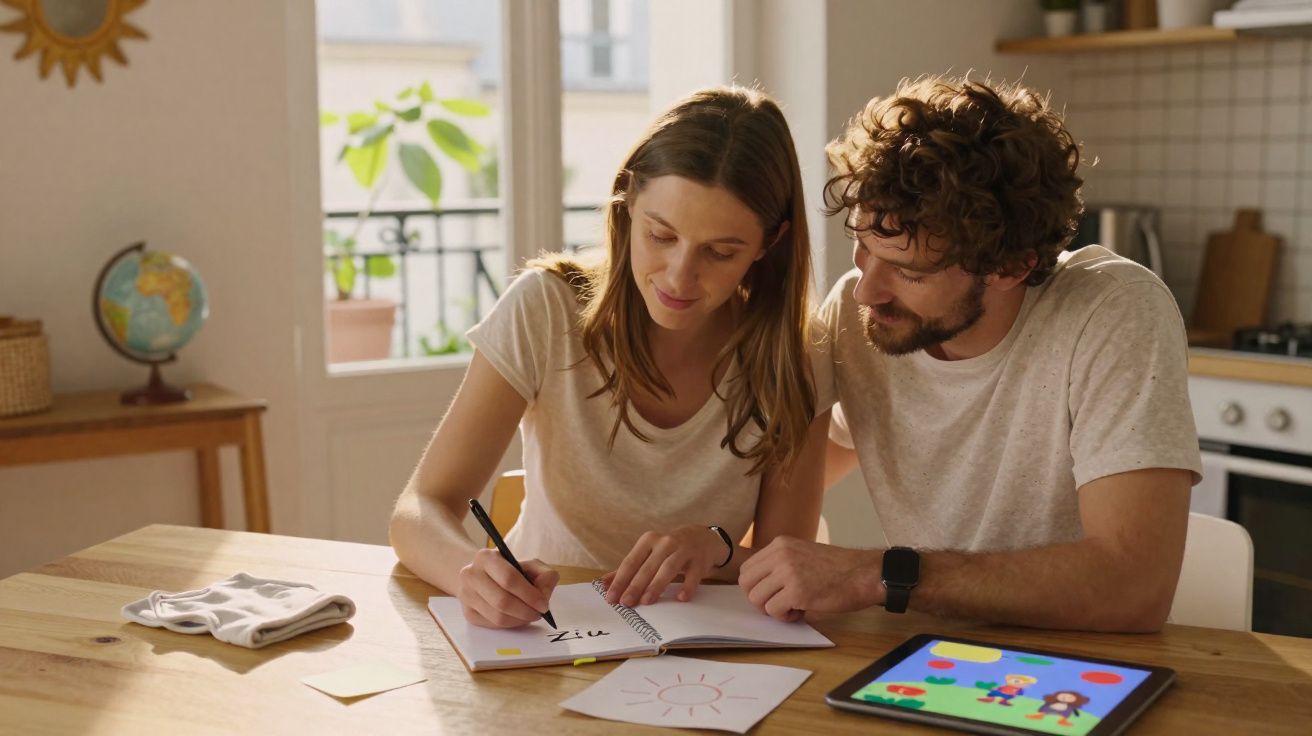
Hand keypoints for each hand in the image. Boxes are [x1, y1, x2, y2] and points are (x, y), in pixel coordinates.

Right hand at [457, 548, 559, 627]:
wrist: (484, 576)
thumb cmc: (511, 570)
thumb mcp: (530, 565)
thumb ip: (544, 575)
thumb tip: (543, 594)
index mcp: (485, 557)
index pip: (509, 579)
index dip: (529, 594)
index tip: (543, 604)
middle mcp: (470, 575)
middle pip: (502, 601)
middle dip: (525, 611)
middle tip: (539, 613)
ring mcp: (466, 595)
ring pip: (497, 617)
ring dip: (519, 620)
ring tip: (530, 615)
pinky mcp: (467, 613)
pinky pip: (492, 625)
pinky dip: (510, 624)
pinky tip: (517, 617)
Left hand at [603, 526, 729, 606]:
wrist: (702, 538)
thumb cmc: (669, 549)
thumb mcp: (648, 553)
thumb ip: (628, 569)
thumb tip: (603, 584)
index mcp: (648, 540)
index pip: (631, 562)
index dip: (620, 580)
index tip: (611, 598)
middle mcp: (665, 542)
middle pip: (647, 566)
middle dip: (635, 585)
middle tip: (626, 603)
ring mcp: (684, 550)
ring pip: (668, 568)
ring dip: (656, 585)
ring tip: (646, 601)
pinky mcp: (700, 560)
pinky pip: (693, 574)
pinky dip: (687, 586)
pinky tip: (681, 598)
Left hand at [738, 537, 883, 620]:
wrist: (864, 574)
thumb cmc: (838, 568)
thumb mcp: (803, 554)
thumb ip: (780, 563)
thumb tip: (759, 584)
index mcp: (780, 544)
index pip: (747, 568)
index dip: (756, 586)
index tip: (772, 593)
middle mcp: (780, 554)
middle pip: (746, 583)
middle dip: (759, 599)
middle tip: (779, 604)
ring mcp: (787, 572)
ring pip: (757, 599)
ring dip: (773, 609)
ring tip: (793, 607)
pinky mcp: (796, 591)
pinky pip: (774, 611)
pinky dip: (786, 617)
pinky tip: (802, 612)